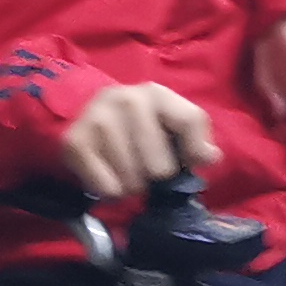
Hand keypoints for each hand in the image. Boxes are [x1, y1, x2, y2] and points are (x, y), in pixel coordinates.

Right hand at [57, 81, 219, 202]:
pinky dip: (111, 192)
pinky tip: (108, 177)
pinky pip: (106, 187)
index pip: (189, 121)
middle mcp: (127, 99)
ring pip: (132, 180)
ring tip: (128, 174)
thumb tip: (210, 156)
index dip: (195, 152)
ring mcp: (98, 118)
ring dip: (132, 186)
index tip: (189, 164)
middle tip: (147, 170)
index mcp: (156, 93)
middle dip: (156, 177)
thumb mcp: (171, 125)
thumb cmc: (140, 127)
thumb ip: (195, 139)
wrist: (87, 118)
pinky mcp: (75, 141)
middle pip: (159, 166)